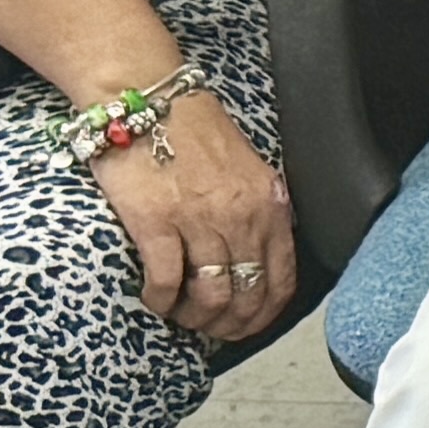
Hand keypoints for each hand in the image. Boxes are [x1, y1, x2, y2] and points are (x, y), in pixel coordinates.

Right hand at [88, 79, 294, 343]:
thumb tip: (263, 256)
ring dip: (194, 317)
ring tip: (180, 316)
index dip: (264, 315)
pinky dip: (160, 301)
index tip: (247, 327)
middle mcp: (240, 216)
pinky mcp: (156, 223)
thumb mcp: (249, 169)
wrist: (147, 97)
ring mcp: (199, 221)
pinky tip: (154, 299)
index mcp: (268, 204)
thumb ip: (259, 211)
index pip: (281, 279)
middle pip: (246, 295)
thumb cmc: (193, 130)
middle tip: (210, 330)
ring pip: (210, 296)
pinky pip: (166, 282)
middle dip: (229, 324)